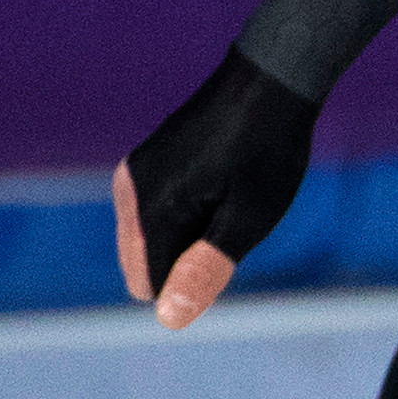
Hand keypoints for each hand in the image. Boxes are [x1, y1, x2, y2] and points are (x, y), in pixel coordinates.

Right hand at [115, 50, 318, 327]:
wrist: (269, 80)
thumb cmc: (267, 151)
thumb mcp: (249, 218)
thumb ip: (205, 269)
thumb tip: (167, 318)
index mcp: (150, 212)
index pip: (154, 287)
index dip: (199, 278)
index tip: (232, 235)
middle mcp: (129, 195)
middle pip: (146, 267)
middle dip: (189, 259)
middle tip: (232, 213)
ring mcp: (132, 177)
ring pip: (151, 243)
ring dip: (191, 235)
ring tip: (229, 192)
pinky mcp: (142, 165)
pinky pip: (156, 216)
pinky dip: (188, 213)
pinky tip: (220, 180)